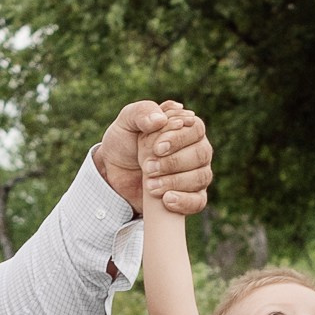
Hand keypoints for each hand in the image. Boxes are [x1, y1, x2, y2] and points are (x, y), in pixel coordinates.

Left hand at [95, 98, 210, 216]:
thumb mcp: (127, 121)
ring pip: (201, 177)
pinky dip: (184, 201)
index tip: (157, 148)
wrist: (114, 172)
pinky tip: (166, 200)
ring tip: (150, 185)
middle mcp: (197, 149)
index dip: (178, 139)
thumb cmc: (124, 142)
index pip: (196, 129)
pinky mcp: (190, 196)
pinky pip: (199, 201)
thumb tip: (161, 119)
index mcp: (186, 127)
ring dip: (175, 181)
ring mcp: (197, 174)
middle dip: (174, 162)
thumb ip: (141, 112)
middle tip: (148, 167)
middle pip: (201, 154)